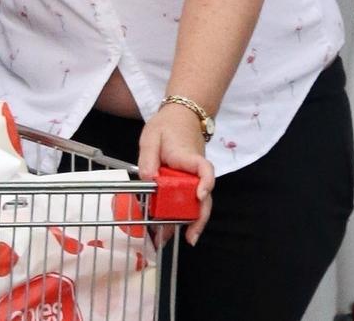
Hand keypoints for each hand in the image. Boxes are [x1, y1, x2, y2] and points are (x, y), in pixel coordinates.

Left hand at [138, 105, 214, 246]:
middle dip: (197, 219)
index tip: (199, 195)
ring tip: (167, 238)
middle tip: (188, 238)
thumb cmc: (167, 125)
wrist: (181, 115)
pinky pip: (188, 199)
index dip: (206, 183)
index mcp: (187, 156)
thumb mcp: (151, 137)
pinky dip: (180, 214)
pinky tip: (166, 226)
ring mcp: (194, 177)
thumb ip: (148, 158)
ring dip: (186, 221)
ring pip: (197, 203)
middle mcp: (195, 170)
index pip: (204, 169)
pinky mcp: (190, 181)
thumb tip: (148, 180)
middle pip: (204, 197)